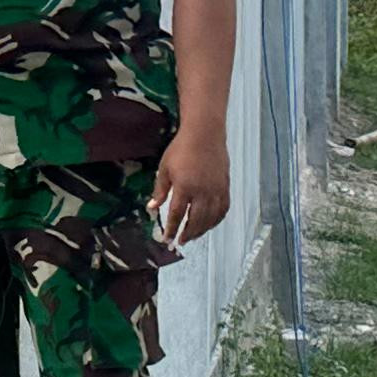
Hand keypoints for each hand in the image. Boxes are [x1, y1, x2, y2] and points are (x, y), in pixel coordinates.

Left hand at [151, 130, 230, 250]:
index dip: (171, 229)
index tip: (166, 239)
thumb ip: (160, 190)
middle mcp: (202, 191)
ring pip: (210, 218)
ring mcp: (216, 190)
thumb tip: (152, 207)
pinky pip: (223, 209)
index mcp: (184, 187)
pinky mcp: (225, 187)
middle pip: (196, 221)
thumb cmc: (181, 149)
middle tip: (180, 241)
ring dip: (201, 230)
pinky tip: (209, 224)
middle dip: (187, 234)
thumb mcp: (164, 169)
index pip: (176, 215)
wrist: (204, 134)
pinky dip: (216, 220)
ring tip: (192, 236)